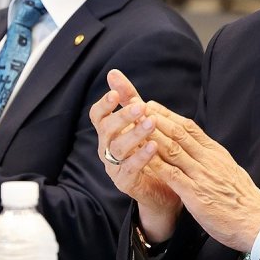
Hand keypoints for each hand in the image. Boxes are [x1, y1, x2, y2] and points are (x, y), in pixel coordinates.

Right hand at [90, 70, 181, 241]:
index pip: (97, 116)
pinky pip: (130, 168)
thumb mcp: (139, 119)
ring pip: (119, 148)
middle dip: (122, 117)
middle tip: (140, 106)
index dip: (104, 105)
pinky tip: (154, 145)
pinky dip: (142, 156)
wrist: (161, 187)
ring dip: (135, 133)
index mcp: (108, 132)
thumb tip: (113, 73)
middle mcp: (107, 148)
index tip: (115, 95)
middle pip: (106, 130)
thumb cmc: (148, 149)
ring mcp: (114, 167)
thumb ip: (127, 97)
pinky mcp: (125, 183)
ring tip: (151, 122)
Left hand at [146, 101, 259, 252]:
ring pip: (173, 150)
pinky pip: (171, 175)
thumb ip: (214, 159)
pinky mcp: (195, 193)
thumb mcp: (230, 170)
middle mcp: (208, 159)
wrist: (256, 221)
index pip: (190, 128)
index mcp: (216, 153)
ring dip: (152, 136)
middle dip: (157, 119)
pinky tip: (142, 158)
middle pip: (179, 133)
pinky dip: (156, 164)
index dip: (169, 115)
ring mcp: (201, 175)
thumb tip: (204, 149)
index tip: (154, 106)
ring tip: (135, 126)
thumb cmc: (243, 199)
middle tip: (138, 107)